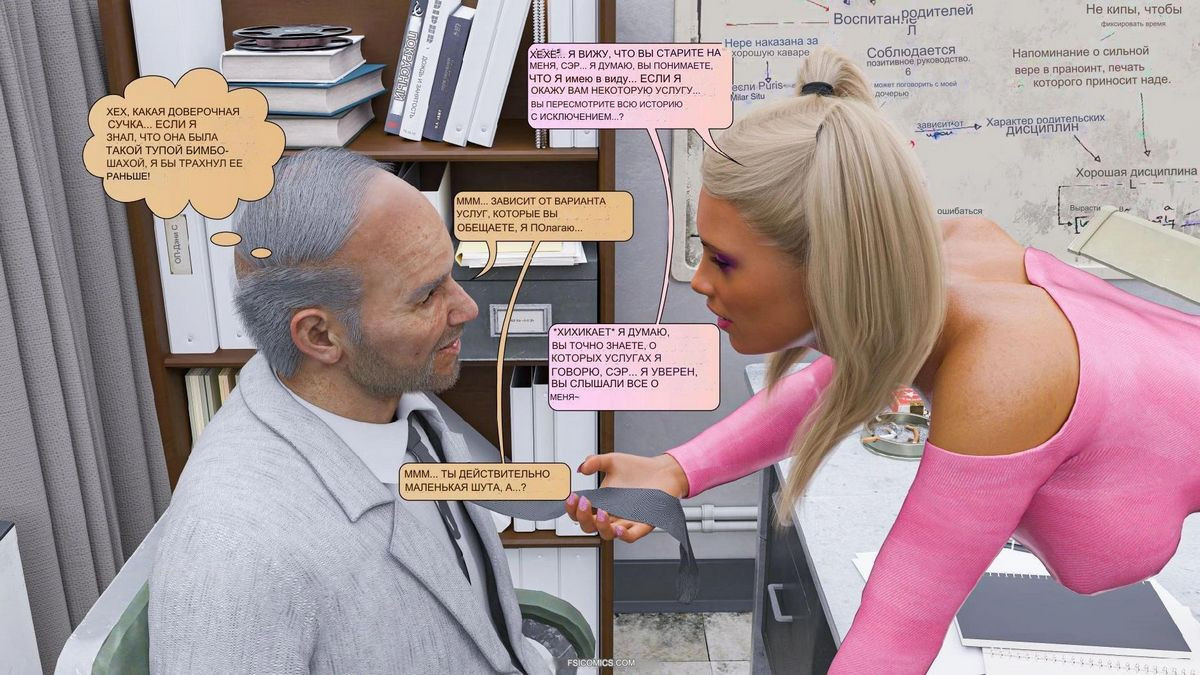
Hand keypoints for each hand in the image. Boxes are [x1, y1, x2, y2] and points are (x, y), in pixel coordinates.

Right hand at [563, 453, 688, 542]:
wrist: (663, 471)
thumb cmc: (637, 469)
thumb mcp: (612, 461)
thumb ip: (595, 462)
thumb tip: (581, 467)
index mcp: (602, 503)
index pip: (581, 513)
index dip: (572, 508)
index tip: (571, 496)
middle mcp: (612, 515)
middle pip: (589, 527)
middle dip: (583, 517)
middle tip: (584, 502)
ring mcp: (626, 521)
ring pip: (608, 534)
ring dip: (601, 527)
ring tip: (602, 514)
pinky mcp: (643, 524)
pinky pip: (631, 536)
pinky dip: (624, 535)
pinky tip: (619, 528)